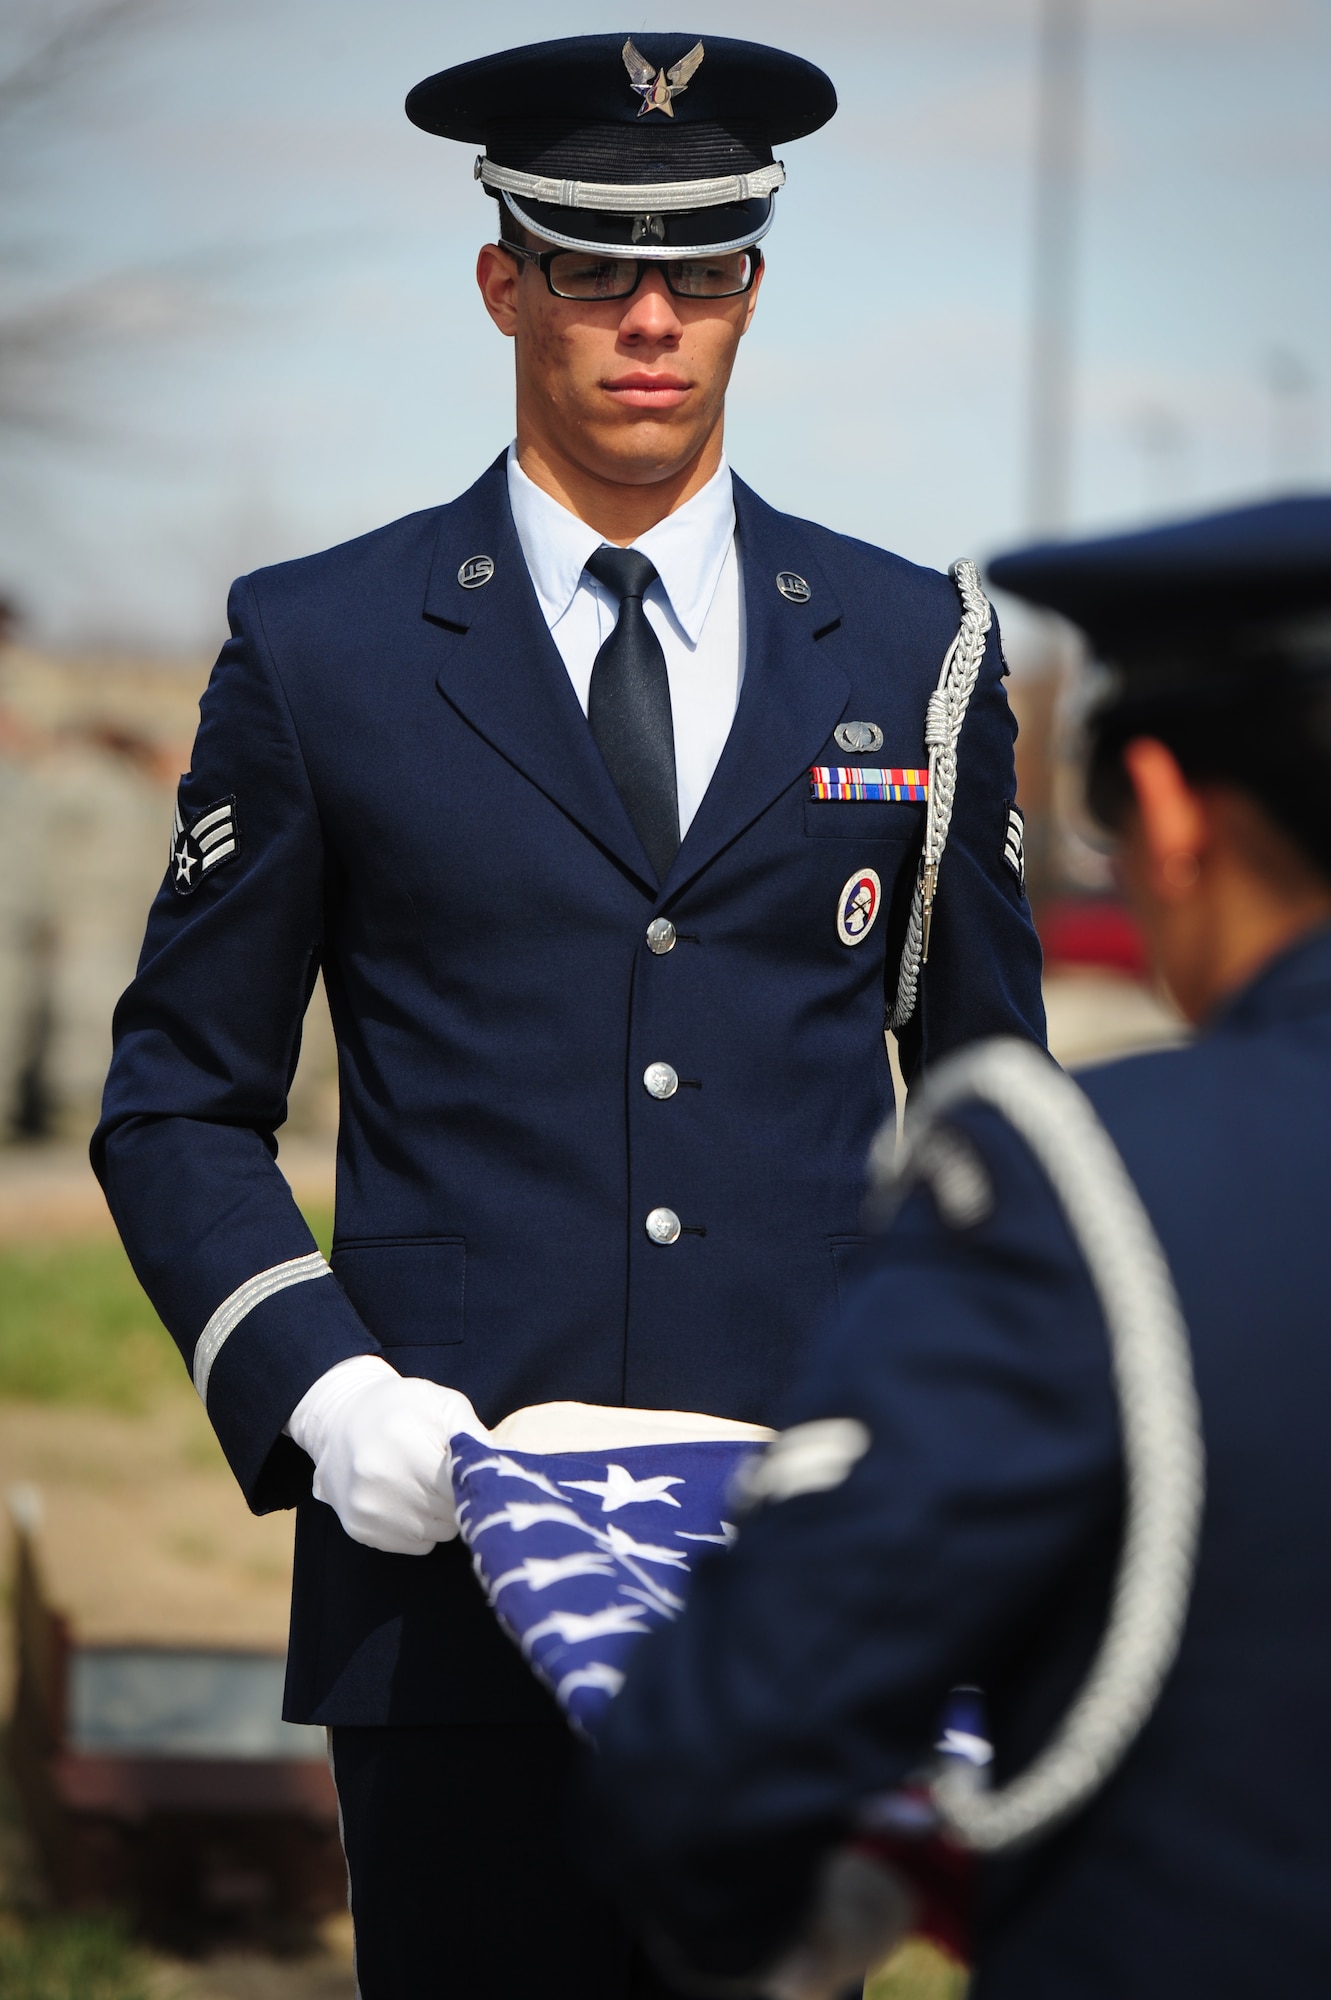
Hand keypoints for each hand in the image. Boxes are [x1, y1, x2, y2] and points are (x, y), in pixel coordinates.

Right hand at [286, 1354, 483, 1555]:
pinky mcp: (360, 1530)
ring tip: (430, 1485)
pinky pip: (416, 1545)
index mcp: (405, 1444)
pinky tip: (411, 1499)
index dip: (476, 1481)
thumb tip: (504, 1465)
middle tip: (453, 1477)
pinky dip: (422, 1528)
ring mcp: (368, 1509)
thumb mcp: (442, 1404)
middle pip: (452, 1512)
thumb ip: (473, 1434)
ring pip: (438, 1533)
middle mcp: (381, 1481)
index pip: (461, 1485)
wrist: (339, 1421)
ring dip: (444, 1515)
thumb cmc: (401, 1408)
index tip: (479, 1472)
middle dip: (462, 1497)